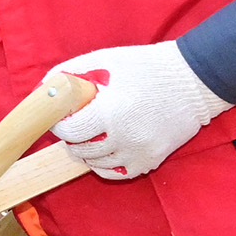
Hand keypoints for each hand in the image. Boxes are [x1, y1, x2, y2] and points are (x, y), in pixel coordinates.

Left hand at [48, 42, 224, 180]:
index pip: (69, 131)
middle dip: (72, 137)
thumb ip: (69, 74)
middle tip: (76, 123)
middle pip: (80, 149)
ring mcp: (139, 152)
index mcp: (110, 112)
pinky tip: (105, 148)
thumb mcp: (104, 61)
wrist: (193, 81)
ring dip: (87, 151)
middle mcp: (125, 138)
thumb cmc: (146, 67)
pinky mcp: (151, 160)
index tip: (61, 116)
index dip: (59, 124)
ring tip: (92, 133)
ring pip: (96, 164)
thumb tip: (43, 89)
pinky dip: (105, 165)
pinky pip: (117, 173)